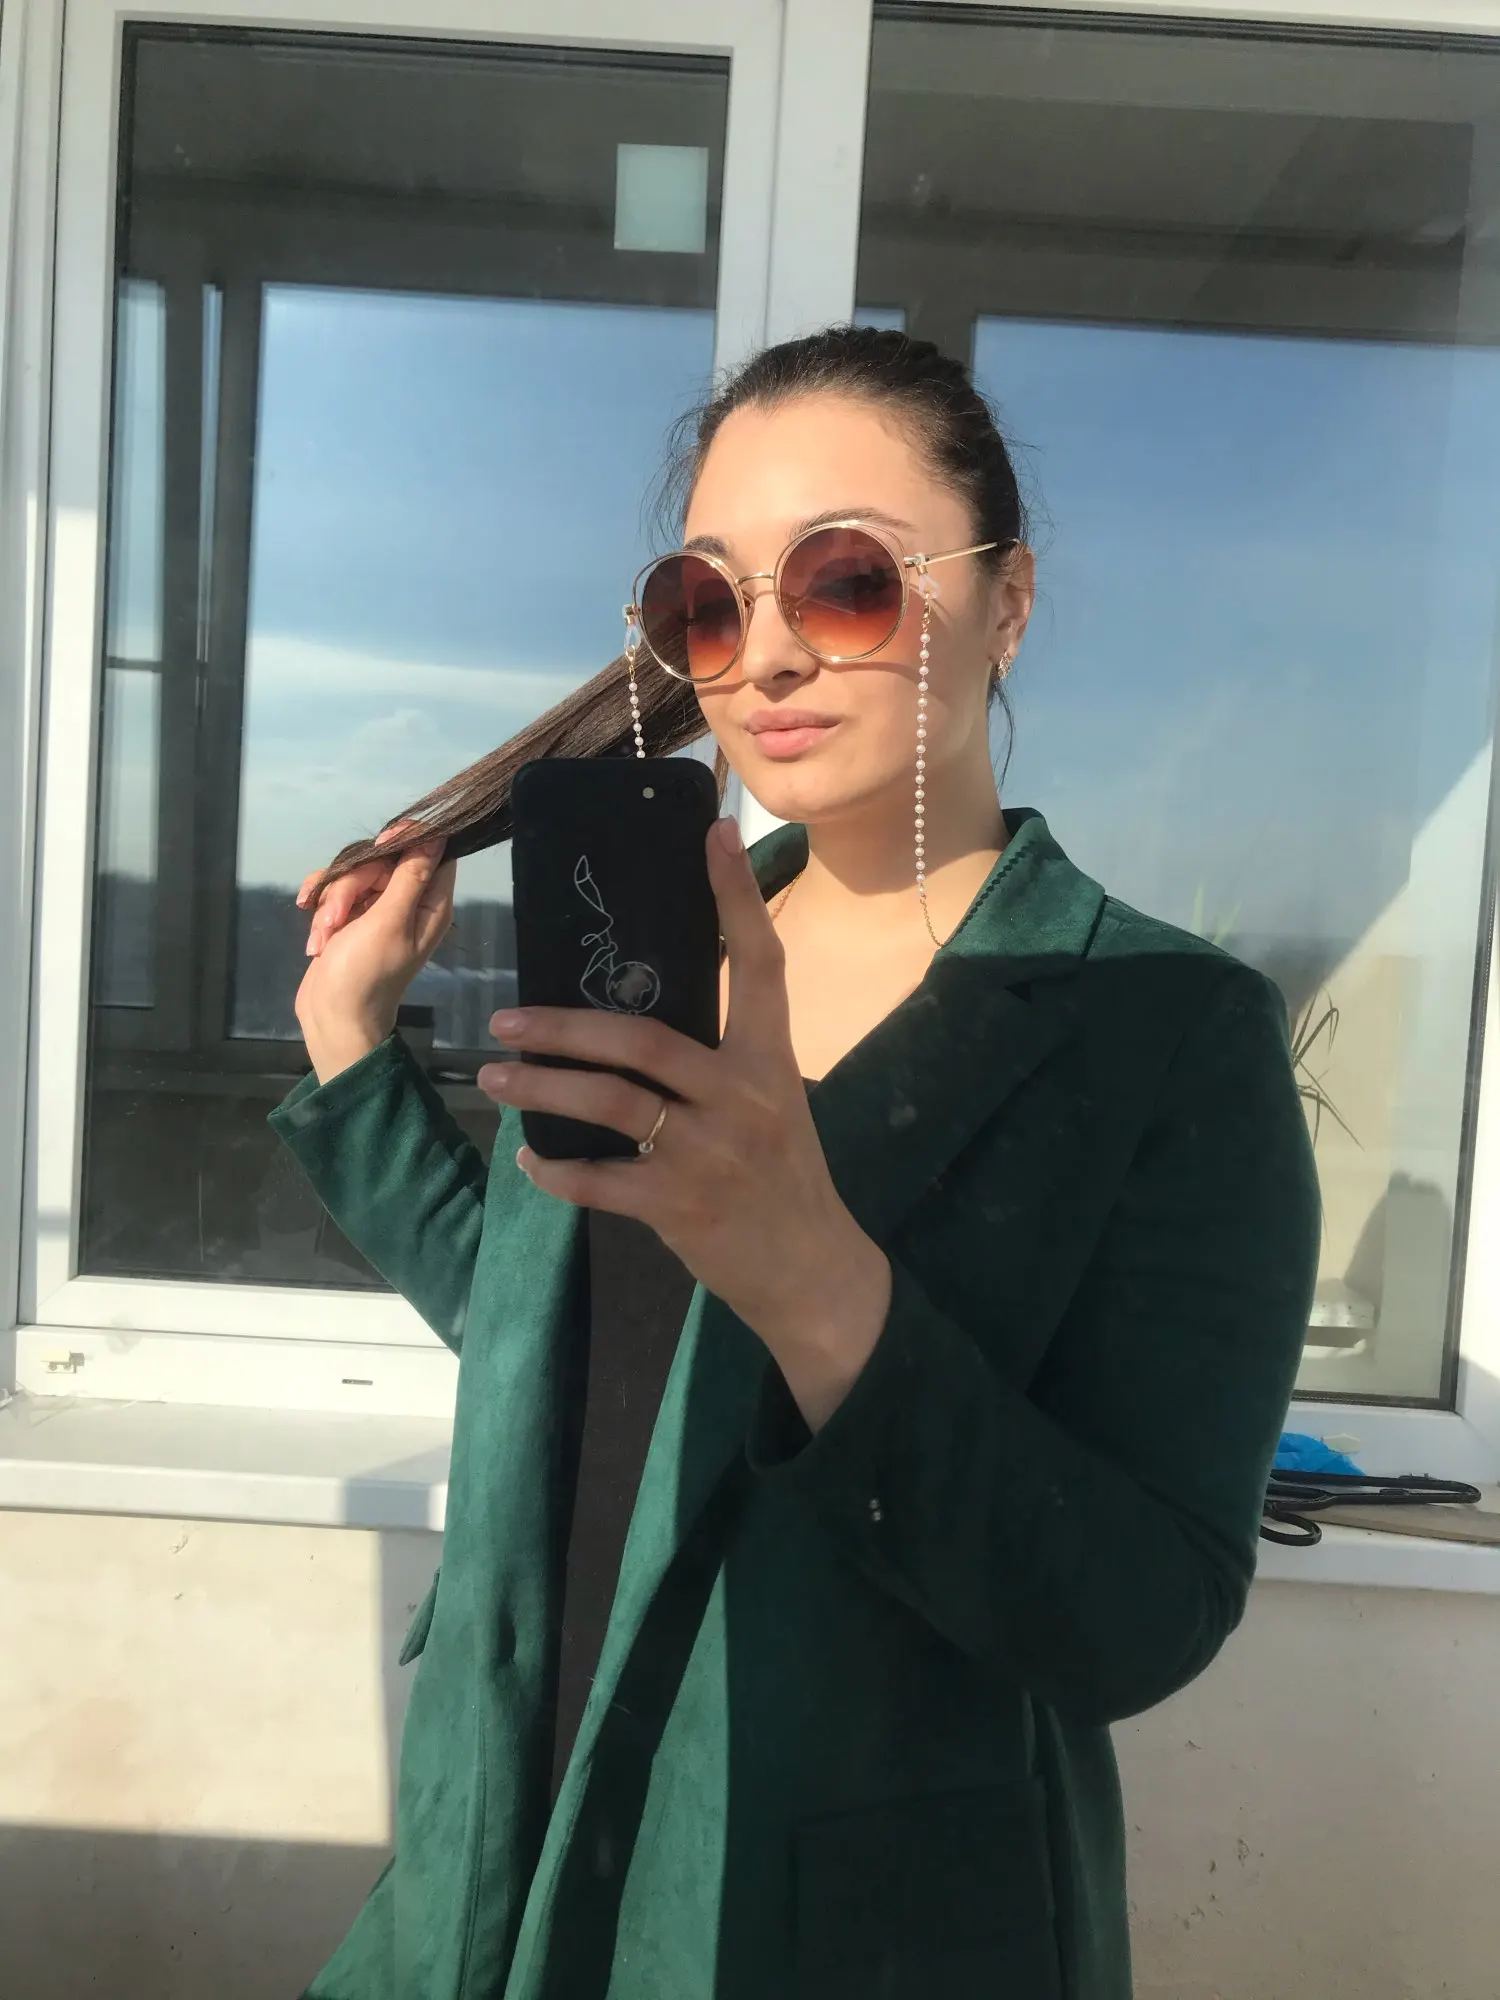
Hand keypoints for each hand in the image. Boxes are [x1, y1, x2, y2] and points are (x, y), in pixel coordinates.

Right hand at [295, 840, 455, 1083]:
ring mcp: (377, 909)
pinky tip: (315, 937)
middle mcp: (408, 902)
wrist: (332, 1017)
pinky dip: (321, 911)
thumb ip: (410, 876)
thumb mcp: (390, 922)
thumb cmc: (366, 974)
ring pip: (353, 875)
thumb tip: (438, 835)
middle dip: (351, 884)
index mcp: (430, 904)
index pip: (433, 851)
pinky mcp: (351, 916)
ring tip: (326, 936)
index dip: (408, 840)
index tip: (382, 845)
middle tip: (339, 918)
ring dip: (332, 903)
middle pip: (383, 860)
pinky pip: (334, 891)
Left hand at [477, 817, 890, 1429]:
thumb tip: (635, 1018)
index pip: (759, 963)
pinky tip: (529, 1159)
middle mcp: (743, 1099)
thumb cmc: (784, 1178)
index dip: (735, 897)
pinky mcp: (681, 1207)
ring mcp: (711, 1155)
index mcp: (771, 1061)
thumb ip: (721, 1061)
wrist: (814, 1273)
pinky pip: (601, 1180)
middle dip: (565, 1026)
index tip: (712, 834)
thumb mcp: (773, 1103)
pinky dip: (557, 1170)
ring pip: (611, 1104)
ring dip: (543, 1088)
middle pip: (643, 1040)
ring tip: (494, 1076)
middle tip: (507, 1016)